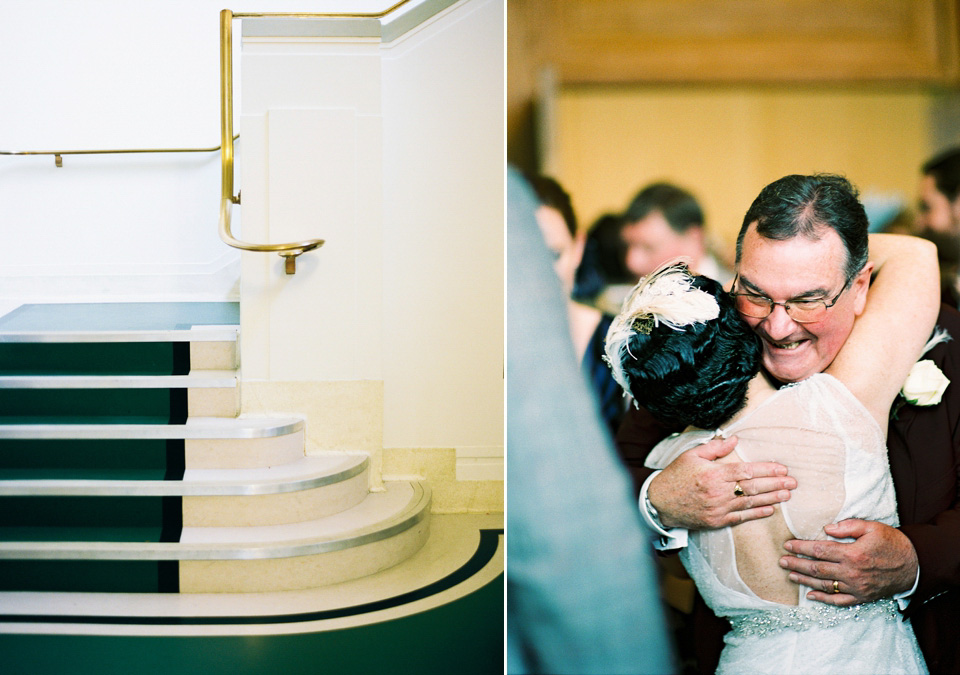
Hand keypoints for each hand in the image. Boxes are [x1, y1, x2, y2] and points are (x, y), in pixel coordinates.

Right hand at [648, 435, 795, 529]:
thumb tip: (735, 439)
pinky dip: (756, 514)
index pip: (746, 470)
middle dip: (776, 484)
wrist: (659, 503)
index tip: (782, 468)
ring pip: (750, 503)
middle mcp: (718, 492)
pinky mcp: (716, 521)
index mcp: (713, 474)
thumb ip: (715, 448)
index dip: (767, 469)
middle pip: (753, 487)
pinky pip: (741, 518)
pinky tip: (770, 510)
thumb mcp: (691, 455)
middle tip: (793, 482)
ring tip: (787, 495)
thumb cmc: (675, 476)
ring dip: (771, 499)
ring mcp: (718, 508)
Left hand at [779, 519, 918, 605]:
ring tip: (790, 575)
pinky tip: (810, 595)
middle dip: (797, 564)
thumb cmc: (892, 543)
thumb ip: (848, 526)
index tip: (787, 545)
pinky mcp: (862, 597)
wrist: (914, 565)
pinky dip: (823, 599)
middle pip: (817, 568)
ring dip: (804, 580)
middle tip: (781, 561)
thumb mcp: (872, 527)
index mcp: (853, 553)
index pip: (819, 550)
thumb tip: (826, 529)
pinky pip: (839, 601)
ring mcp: (856, 587)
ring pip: (824, 585)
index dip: (801, 547)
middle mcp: (852, 572)